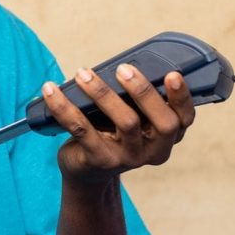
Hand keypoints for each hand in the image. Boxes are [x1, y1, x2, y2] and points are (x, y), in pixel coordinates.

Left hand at [42, 64, 195, 189]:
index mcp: (167, 137)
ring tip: (83, 74)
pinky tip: (50, 90)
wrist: (86, 169)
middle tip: (123, 69)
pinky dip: (64, 106)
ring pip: (125, 122)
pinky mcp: (100, 160)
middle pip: (162, 122)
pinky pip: (82, 129)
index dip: (182, 97)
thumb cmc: (111, 132)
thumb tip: (121, 65)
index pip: (184, 119)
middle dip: (144, 92)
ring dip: (102, 94)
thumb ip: (134, 99)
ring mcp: (128, 158)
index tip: (172, 74)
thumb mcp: (129, 117)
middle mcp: (154, 150)